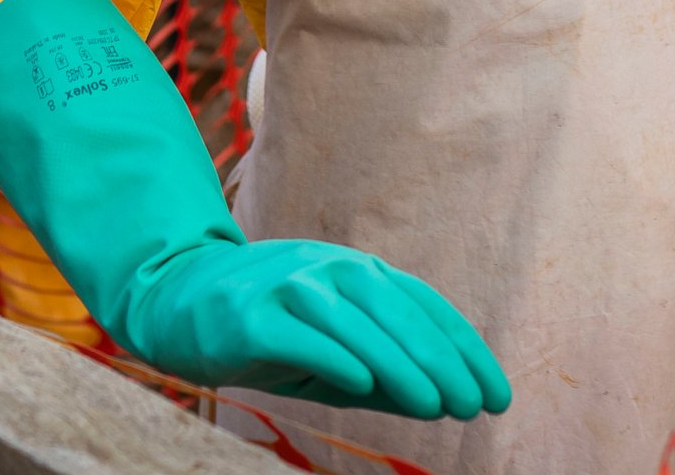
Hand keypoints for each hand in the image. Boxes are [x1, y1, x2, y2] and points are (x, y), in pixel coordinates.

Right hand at [117, 239, 510, 420]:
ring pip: (356, 322)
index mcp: (355, 272)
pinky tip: (363, 386)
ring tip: (437, 405)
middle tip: (475, 405)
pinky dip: (335, 356)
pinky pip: (302, 334)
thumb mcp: (332, 352)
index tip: (497, 394)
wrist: (178, 302)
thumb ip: (383, 375)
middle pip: (397, 310)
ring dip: (401, 363)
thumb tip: (441, 404)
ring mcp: (288, 284)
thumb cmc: (267, 330)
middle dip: (442, 360)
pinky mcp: (252, 312)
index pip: (423, 306)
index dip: (464, 349)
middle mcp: (328, 268)